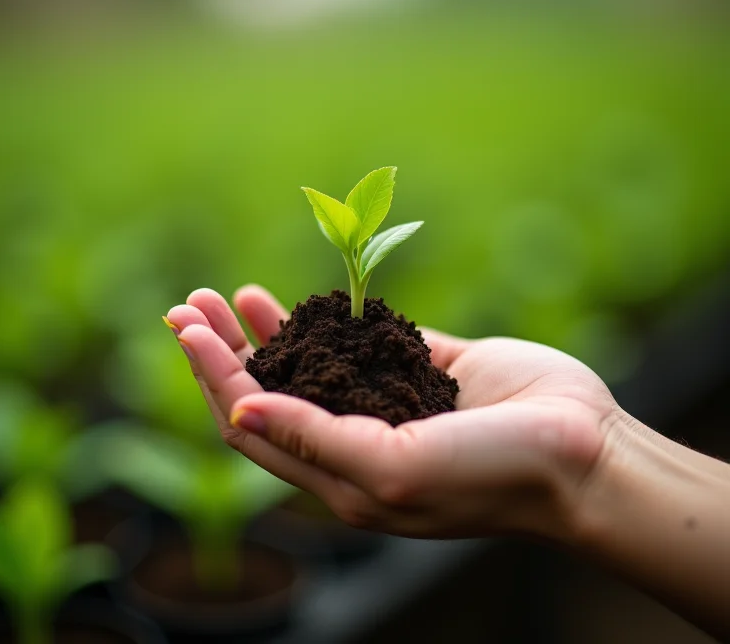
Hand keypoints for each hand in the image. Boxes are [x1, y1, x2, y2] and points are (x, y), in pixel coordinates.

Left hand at [165, 286, 617, 542]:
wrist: (581, 454)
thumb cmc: (489, 473)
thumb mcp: (391, 468)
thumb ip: (313, 440)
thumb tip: (236, 407)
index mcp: (338, 474)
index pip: (251, 422)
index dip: (213, 376)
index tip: (187, 328)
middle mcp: (354, 439)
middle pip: (269, 391)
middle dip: (226, 348)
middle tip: (191, 303)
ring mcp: (388, 401)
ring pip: (312, 364)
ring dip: (270, 330)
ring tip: (236, 293)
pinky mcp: (424, 367)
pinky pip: (369, 339)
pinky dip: (335, 318)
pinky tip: (312, 300)